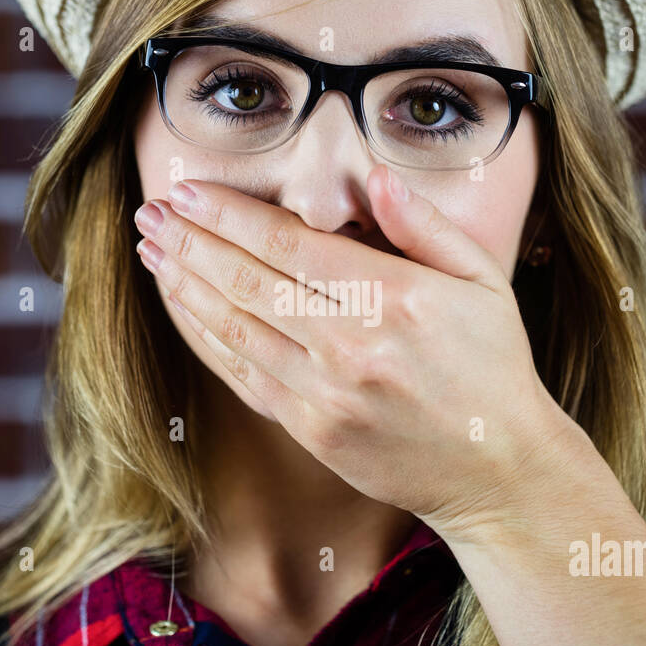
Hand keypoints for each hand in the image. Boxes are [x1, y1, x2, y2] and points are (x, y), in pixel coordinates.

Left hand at [134, 165, 572, 544]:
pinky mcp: (311, 431)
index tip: (189, 191)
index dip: (228, 214)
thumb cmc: (492, 366)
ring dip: (185, 285)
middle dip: (189, 241)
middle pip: (247, 280)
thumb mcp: (482, 281)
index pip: (287, 243)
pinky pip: (243, 376)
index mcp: (393, 297)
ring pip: (235, 328)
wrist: (497, 468)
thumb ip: (424, 226)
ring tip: (151, 252)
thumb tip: (373, 177)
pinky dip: (206, 338)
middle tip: (149, 212)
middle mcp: (351, 346)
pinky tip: (184, 308)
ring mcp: (326, 394)